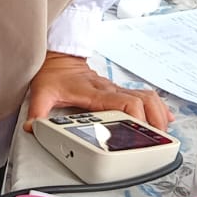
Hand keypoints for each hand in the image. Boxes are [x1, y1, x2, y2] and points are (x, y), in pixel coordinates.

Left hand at [24, 52, 171, 131]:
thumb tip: (33, 129)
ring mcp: (116, 89)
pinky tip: (163, 118)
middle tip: (158, 140)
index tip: (141, 133)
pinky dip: (157, 106)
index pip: (125, 103)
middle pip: (143, 102)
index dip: (137, 118)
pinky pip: (145, 96)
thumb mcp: (41, 93)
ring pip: (147, 97)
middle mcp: (110, 90)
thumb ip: (37, 112)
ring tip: (163, 132)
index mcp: (95, 93)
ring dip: (159, 113)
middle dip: (154, 121)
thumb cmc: (52, 74)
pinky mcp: (118, 91)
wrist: (57, 57)